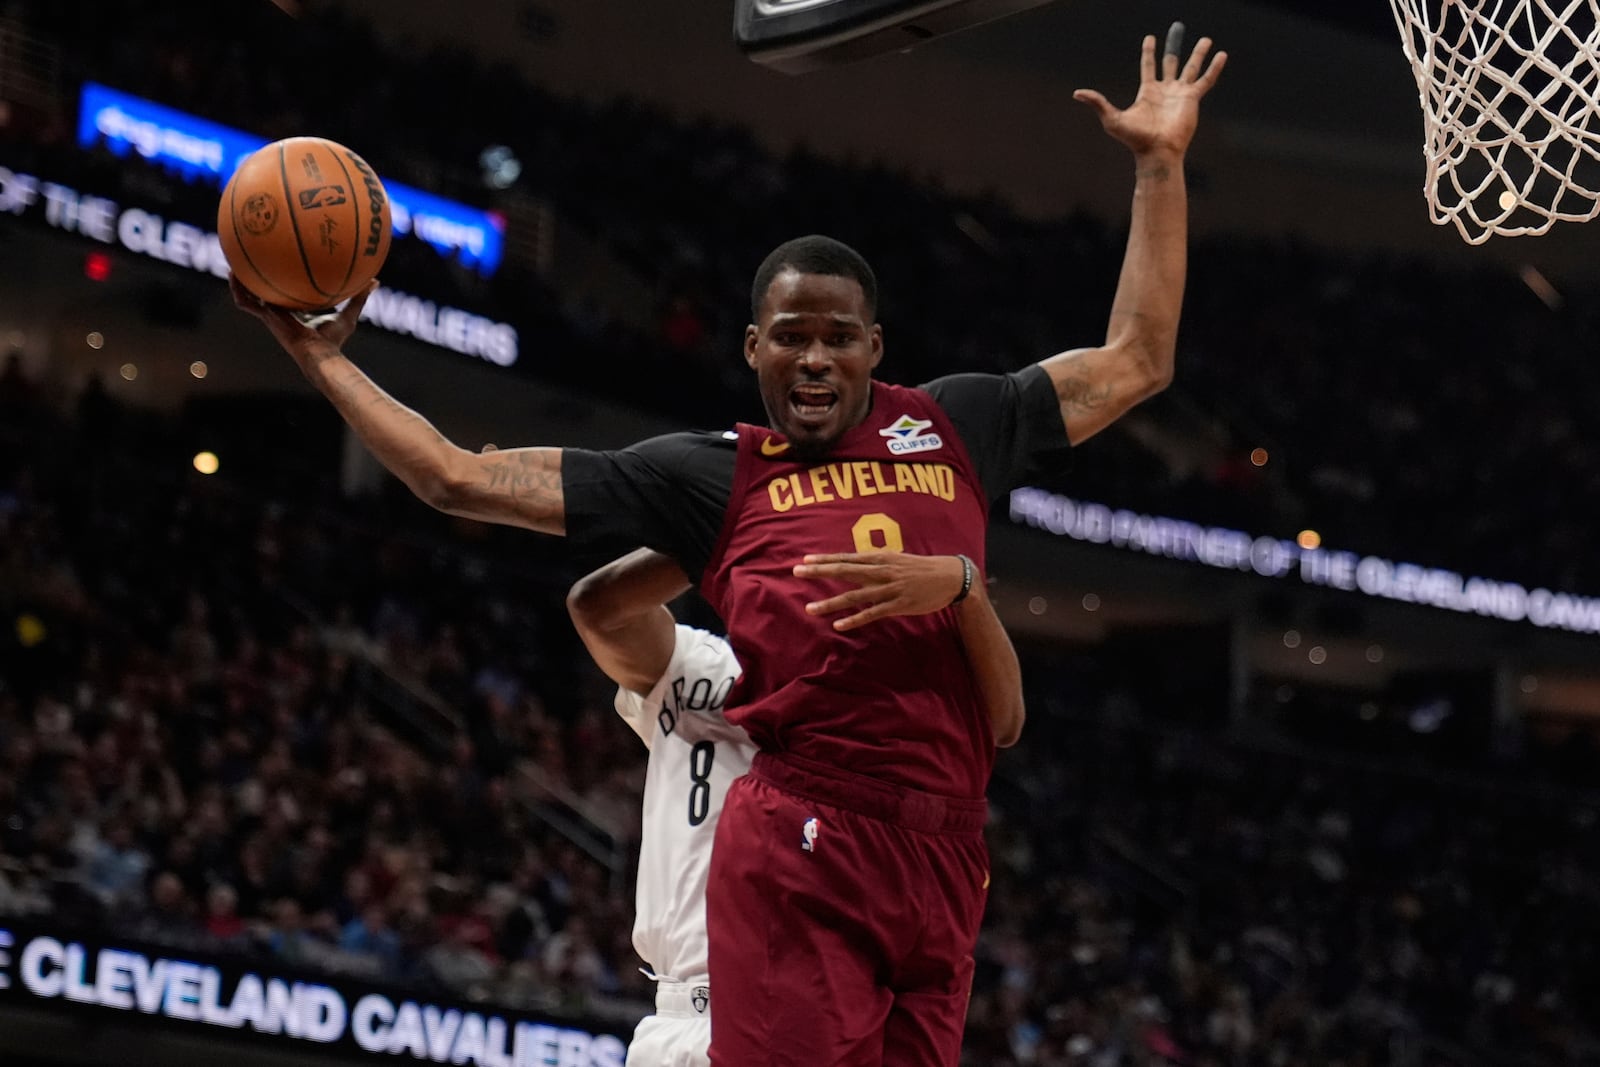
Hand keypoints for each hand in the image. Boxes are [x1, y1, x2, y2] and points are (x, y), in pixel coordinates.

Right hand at [229, 274, 376, 362]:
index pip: (286, 295)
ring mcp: (271, 316)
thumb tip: (375, 280)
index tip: (279, 267)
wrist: (320, 355)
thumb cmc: (335, 341)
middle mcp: (280, 312)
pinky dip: (239, 290)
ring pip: (249, 297)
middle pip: (264, 293)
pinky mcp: (266, 318)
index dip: (281, 283)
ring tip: (232, 263)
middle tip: (249, 258)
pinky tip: (234, 274)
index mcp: (296, 312)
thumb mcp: (349, 313)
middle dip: (256, 278)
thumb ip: (359, 296)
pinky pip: (247, 303)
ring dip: (239, 282)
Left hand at [793, 551, 967, 631]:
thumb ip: (877, 560)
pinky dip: (855, 619)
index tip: (805, 559)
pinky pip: (872, 613)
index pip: (847, 557)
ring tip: (811, 608)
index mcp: (881, 558)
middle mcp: (882, 571)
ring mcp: (890, 589)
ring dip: (831, 602)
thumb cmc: (922, 568)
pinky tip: (839, 625)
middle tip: (797, 572)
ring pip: (855, 596)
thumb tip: (858, 560)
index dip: (826, 559)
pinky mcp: (898, 605)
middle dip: (820, 572)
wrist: (950, 577)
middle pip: (845, 571)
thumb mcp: (898, 558)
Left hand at [1073, 23, 1226, 160]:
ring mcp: (1180, 94)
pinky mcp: (1193, 99)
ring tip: (1207, 40)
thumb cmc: (1135, 139)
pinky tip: (1221, 55)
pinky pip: (1206, 80)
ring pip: (1191, 68)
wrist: (1157, 151)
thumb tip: (1077, 93)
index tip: (1150, 38)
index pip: (1148, 65)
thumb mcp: (1112, 119)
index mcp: (1148, 92)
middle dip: (1174, 45)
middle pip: (1171, 62)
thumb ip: (1098, 103)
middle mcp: (1165, 90)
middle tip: (1178, 28)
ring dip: (1198, 53)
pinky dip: (1214, 68)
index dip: (1149, 51)